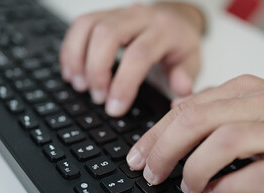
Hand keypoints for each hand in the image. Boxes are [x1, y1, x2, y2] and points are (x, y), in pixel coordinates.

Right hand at [59, 2, 203, 116]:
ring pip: (88, 26)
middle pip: (107, 36)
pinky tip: (71, 71)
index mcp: (165, 31)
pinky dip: (70, 49)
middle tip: (98, 98)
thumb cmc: (180, 45)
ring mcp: (120, 12)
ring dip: (78, 59)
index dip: (124, 84)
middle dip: (97, 71)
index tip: (114, 108)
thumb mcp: (192, 62)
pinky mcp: (104, 14)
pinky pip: (80, 25)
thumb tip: (181, 89)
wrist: (175, 20)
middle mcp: (140, 16)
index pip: (139, 55)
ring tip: (80, 86)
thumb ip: (186, 76)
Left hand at [126, 75, 263, 192]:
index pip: (187, 108)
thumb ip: (214, 105)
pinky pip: (258, 174)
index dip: (156, 134)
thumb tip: (173, 113)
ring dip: (196, 168)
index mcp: (243, 90)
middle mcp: (260, 105)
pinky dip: (229, 187)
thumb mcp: (251, 102)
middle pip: (199, 121)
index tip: (138, 156)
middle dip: (166, 149)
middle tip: (153, 173)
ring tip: (187, 187)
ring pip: (226, 142)